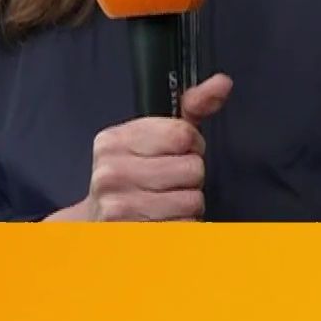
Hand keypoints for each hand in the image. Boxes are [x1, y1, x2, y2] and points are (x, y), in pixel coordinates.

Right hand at [47, 74, 232, 221]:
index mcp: (114, 141)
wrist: (97, 223)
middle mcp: (111, 173)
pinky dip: (185, 227)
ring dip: (189, 206)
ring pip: (193, 201)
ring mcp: (119, 209)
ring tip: (167, 204)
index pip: (182, 135)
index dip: (191, 145)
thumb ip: (191, 107)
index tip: (177, 153)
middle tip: (170, 183)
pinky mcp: (133, 238)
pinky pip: (186, 228)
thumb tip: (222, 83)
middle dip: (191, 178)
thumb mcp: (155, 136)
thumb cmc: (134, 176)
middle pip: (193, 169)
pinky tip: (164, 222)